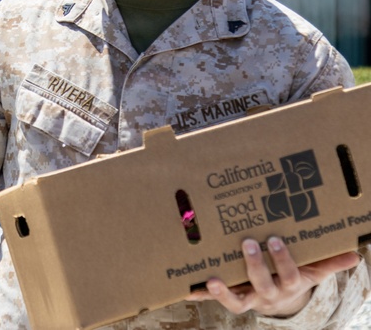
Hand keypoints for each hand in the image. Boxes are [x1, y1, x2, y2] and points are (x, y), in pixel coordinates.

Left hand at [185, 236, 360, 317]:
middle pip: (262, 284)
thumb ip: (330, 262)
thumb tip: (355, 254)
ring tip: (213, 279)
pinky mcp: (230, 298)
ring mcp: (248, 298)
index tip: (276, 239)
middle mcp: (267, 294)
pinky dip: (200, 294)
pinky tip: (186, 289)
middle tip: (248, 242)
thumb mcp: (313, 271)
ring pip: (236, 300)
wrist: (281, 300)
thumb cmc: (295, 276)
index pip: (290, 275)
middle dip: (255, 265)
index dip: (283, 260)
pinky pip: (213, 299)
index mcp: (289, 285)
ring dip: (223, 292)